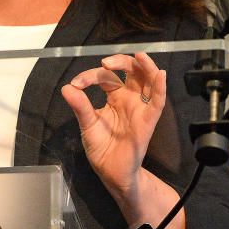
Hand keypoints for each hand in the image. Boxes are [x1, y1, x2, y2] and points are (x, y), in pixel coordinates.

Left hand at [62, 52, 180, 228]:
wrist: (111, 173)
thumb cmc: (103, 149)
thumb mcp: (87, 125)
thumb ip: (80, 106)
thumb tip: (67, 88)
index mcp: (115, 98)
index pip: (106, 77)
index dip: (90, 76)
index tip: (76, 85)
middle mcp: (130, 99)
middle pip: (132, 71)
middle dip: (121, 61)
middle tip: (106, 63)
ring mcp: (140, 109)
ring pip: (149, 80)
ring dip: (147, 66)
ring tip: (140, 56)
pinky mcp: (148, 121)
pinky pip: (158, 102)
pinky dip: (161, 88)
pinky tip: (160, 75)